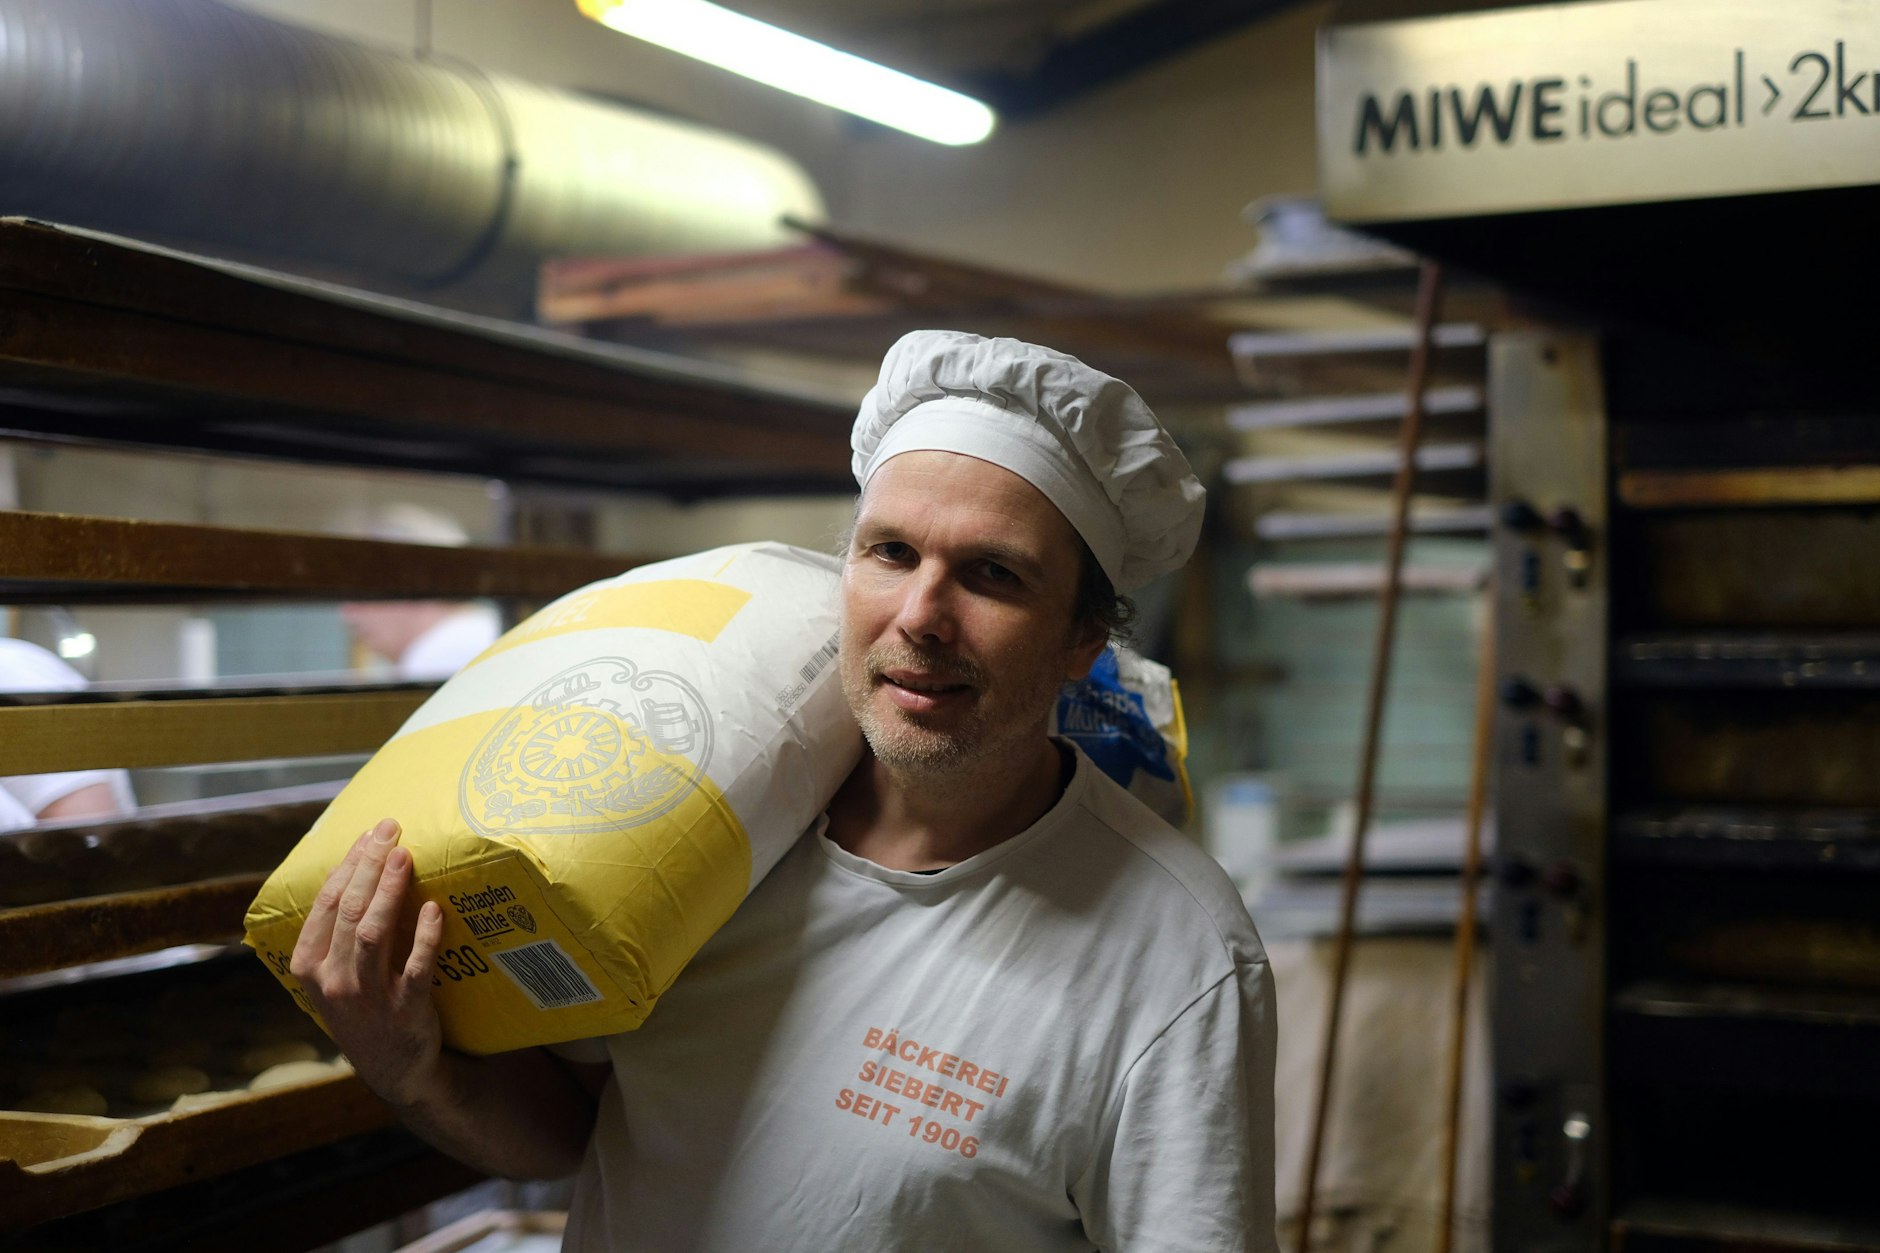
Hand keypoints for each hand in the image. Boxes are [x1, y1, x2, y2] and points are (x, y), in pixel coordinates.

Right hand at [290, 818, 446, 1108]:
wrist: (395, 1069)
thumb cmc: (366, 1008)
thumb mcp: (333, 976)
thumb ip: (336, 934)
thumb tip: (359, 868)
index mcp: (308, 968)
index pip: (325, 904)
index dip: (347, 865)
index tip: (369, 834)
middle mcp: (332, 982)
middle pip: (349, 910)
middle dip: (369, 865)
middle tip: (391, 830)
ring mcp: (367, 998)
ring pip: (374, 934)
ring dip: (389, 891)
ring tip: (405, 856)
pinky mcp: (405, 1011)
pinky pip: (415, 967)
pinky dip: (425, 936)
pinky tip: (434, 909)